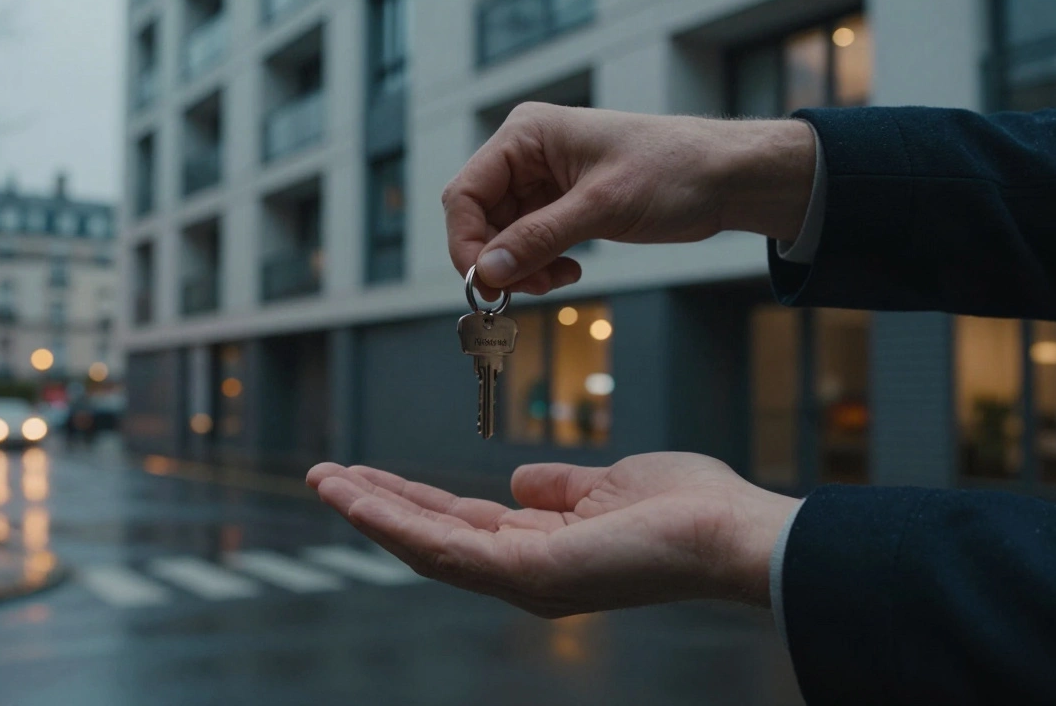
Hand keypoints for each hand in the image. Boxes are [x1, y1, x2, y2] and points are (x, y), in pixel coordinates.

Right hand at [306, 453, 799, 617]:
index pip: (462, 525)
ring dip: (371, 512)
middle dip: (377, 507)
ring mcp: (523, 582)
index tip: (370, 474)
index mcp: (543, 551)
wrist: (731, 531)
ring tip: (325, 481)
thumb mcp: (606, 485)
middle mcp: (524, 575)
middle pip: (432, 538)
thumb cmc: (688, 510)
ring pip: (426, 546)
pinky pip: (445, 548)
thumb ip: (558, 487)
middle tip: (325, 477)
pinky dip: (396, 523)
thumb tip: (518, 480)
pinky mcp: (527, 576)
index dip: (411, 499)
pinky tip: (361, 498)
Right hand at [442, 103, 815, 295]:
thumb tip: (488, 271)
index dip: (465, 242)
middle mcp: (527, 154)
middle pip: (478, 218)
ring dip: (521, 267)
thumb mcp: (602, 206)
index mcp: (527, 135)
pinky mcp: (561, 204)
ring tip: (557, 279)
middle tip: (528, 288)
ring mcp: (542, 180)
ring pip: (502, 236)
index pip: (466, 193)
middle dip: (498, 259)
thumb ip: (540, 237)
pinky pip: (528, 241)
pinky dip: (539, 264)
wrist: (725, 177)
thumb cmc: (674, 171)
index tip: (484, 283)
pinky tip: (569, 271)